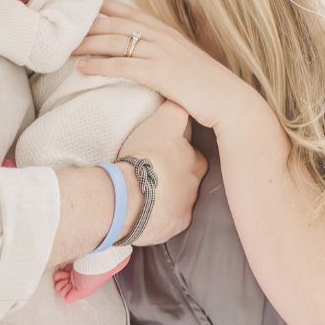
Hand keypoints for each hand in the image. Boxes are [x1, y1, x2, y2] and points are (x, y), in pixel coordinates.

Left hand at [75, 0, 255, 133]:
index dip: (102, 7)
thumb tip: (143, 54)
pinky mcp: (160, 73)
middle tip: (62, 28)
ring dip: (87, 43)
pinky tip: (83, 68)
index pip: (128, 11)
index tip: (80, 4)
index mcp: (166, 30)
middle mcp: (161, 36)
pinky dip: (100, 65)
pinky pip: (123, 65)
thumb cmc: (206, 86)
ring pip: (115, 42)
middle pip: (115, 24)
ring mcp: (161, 53)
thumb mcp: (183, 61)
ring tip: (64, 48)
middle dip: (86, 25)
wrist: (229, 100)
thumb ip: (163, 52)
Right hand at [117, 99, 207, 246]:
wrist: (128, 195)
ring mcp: (187, 205)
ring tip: (147, 192)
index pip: (192, 152)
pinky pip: (171, 219)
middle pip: (189, 177)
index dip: (180, 149)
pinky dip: (162, 216)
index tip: (166, 151)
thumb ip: (174, 110)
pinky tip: (146, 210)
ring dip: (168, 196)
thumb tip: (181, 99)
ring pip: (181, 199)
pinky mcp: (177, 224)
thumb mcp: (161, 122)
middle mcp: (196, 183)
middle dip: (177, 175)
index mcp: (196, 160)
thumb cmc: (144, 156)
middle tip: (155, 172)